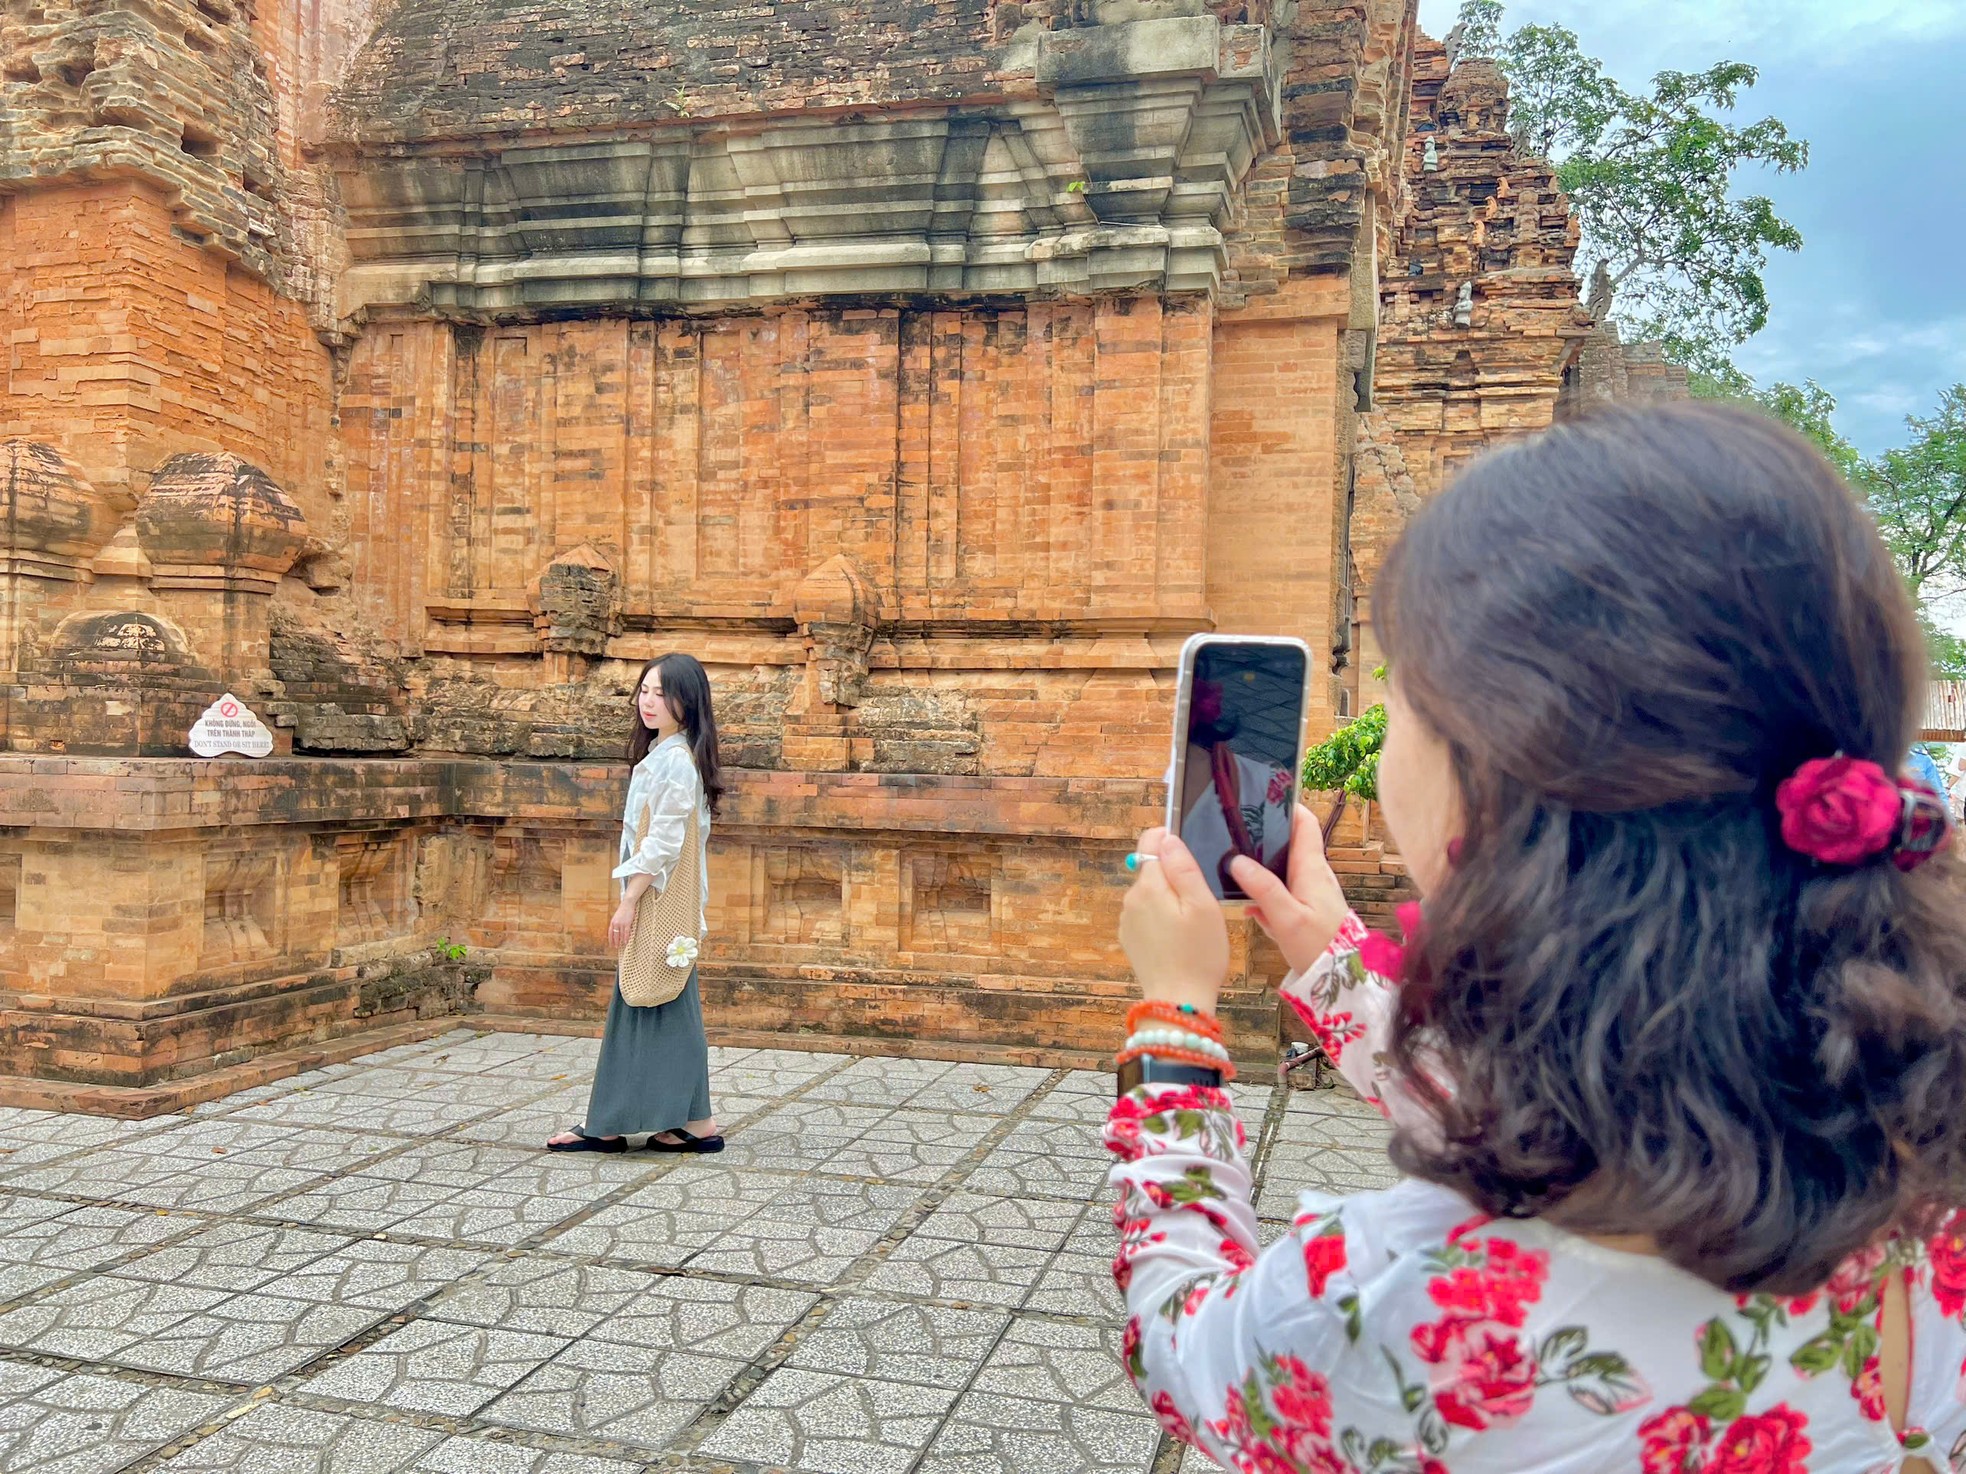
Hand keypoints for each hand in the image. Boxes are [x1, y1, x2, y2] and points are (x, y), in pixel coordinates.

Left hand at [607, 899, 636, 950]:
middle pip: (615, 935)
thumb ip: (615, 923)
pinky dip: (626, 938)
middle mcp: (616, 924)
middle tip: (616, 947)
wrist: (627, 904)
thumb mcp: (616, 917)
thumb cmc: (622, 910)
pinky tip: (626, 941)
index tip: (611, 944)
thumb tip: (615, 930)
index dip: (610, 940)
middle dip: (615, 942)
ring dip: (621, 941)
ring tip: (621, 945)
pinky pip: (626, 932)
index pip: (610, 933)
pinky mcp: (627, 923)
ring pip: (620, 935)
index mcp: (612, 922)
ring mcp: (621, 924)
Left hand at [1119, 828, 1228, 1012]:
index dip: (1168, 839)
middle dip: (1174, 876)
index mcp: (1149, 887)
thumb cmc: (1198, 954)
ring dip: (1168, 899)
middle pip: (1152, 870)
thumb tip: (1167, 839)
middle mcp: (1131, 899)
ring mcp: (1128, 920)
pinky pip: (1146, 914)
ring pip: (1150, 893)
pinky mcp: (1130, 938)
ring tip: (1190, 924)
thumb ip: (1183, 868)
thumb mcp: (1202, 906)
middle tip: (1199, 902)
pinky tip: (1177, 938)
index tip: (1187, 852)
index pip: (1149, 843)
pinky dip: (1161, 918)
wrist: (1178, 1002)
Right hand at [1228, 804, 1349, 972]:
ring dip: (1263, 868)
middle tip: (1236, 832)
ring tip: (1233, 865)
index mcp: (1312, 869)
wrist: (1344, 980)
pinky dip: (1266, 896)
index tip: (1264, 798)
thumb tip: (1237, 860)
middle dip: (1266, 837)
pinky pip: (1282, 896)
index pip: (1305, 823)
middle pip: (1290, 844)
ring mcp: (1312, 894)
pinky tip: (1249, 908)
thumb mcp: (1287, 918)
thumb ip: (1263, 889)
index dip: (1288, 806)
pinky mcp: (1307, 912)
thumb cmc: (1321, 947)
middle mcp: (1314, 876)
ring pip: (1283, 871)